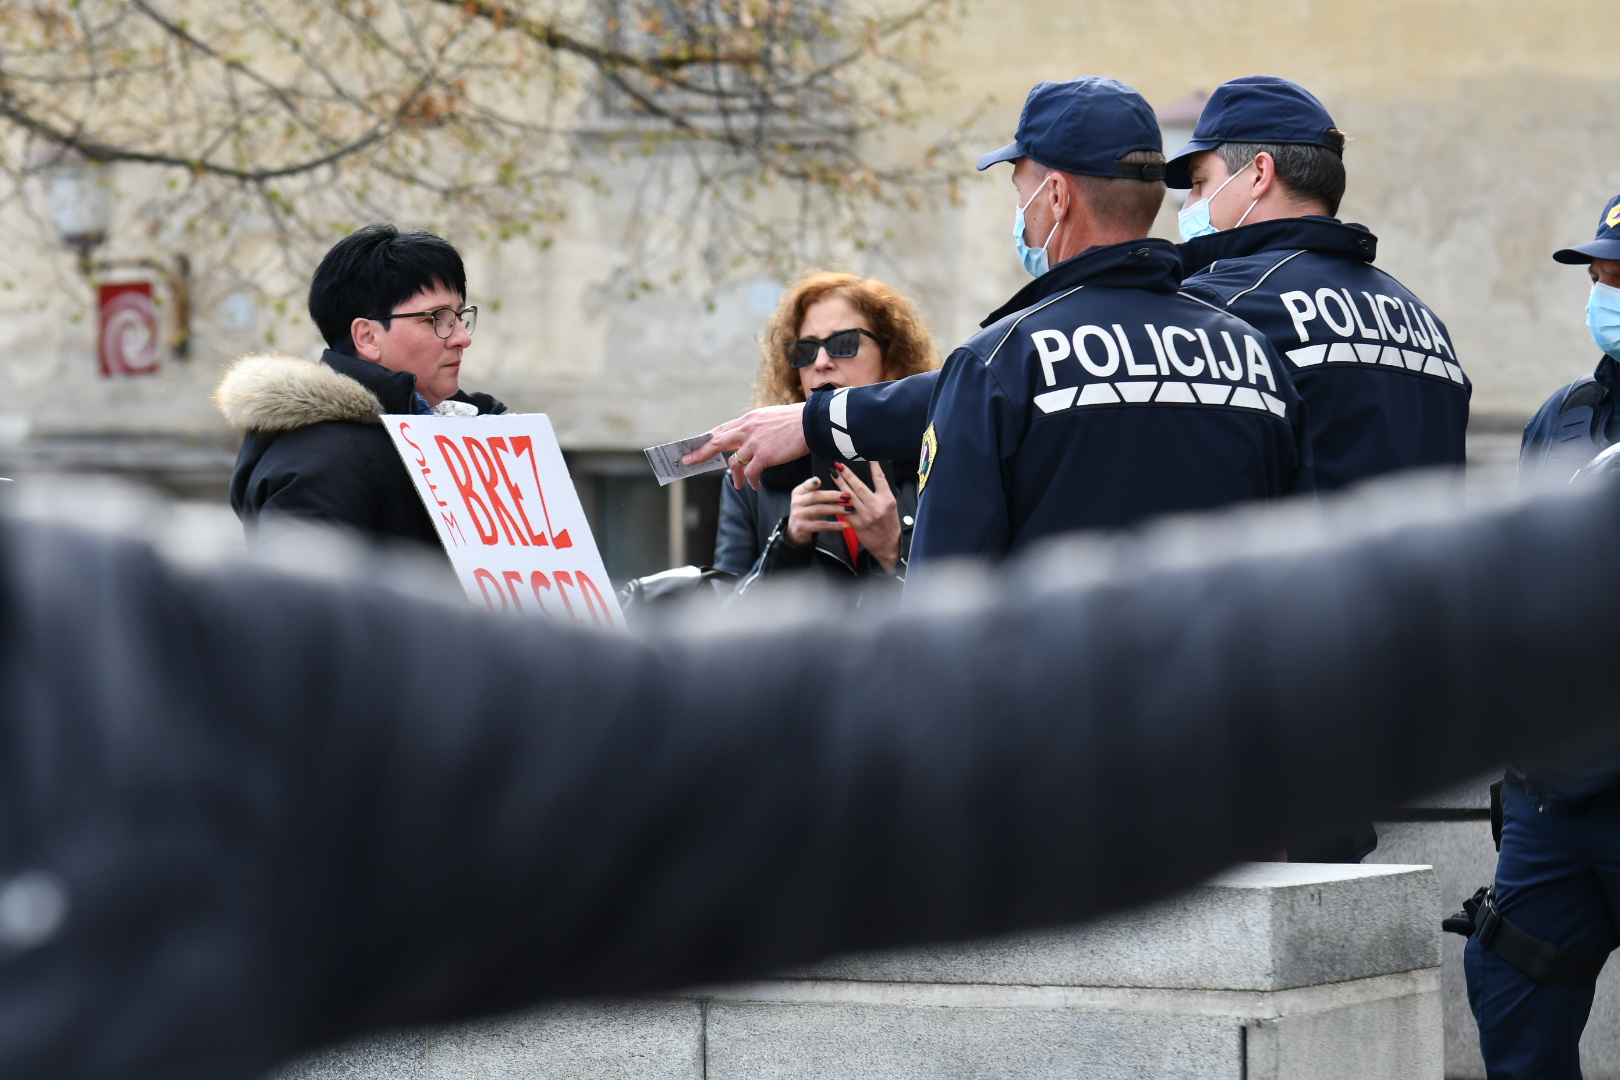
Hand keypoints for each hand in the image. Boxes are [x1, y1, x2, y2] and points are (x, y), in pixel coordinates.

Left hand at [681, 403, 808, 489]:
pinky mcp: (764, 456)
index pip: (722, 429)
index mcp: (749, 419)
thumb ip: (758, 427)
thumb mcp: (771, 418)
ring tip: (737, 486)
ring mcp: (754, 443)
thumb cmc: (797, 421)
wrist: (813, 422)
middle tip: (687, 462)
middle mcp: (747, 429)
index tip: (698, 445)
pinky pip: (750, 473)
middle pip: (715, 443)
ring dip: (733, 476)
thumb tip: (752, 439)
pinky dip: (750, 482)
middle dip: (699, 453)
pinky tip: (755, 486)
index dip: (708, 438)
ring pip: (733, 463)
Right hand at [786, 476, 852, 547]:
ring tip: (849, 509)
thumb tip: (836, 479)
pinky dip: (835, 525)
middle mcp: (796, 502)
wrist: (797, 530)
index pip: (806, 486)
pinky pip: (822, 525)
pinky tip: (845, 524)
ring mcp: (799, 515)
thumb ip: (817, 490)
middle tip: (847, 496)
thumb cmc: (807, 511)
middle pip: (815, 497)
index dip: (812, 483)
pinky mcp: (803, 527)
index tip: (820, 480)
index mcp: (798, 492)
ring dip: (836, 509)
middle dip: (833, 496)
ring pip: (820, 510)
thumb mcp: (808, 499)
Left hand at [832, 461, 900, 572]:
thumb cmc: (889, 524)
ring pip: (849, 497)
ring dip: (840, 484)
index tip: (867, 457)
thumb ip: (880, 493)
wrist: (888, 545)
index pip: (879, 479)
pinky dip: (838, 502)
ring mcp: (866, 515)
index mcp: (887, 500)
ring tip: (833, 475)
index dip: (874, 466)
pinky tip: (831, 494)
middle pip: (859, 486)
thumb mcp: (890, 506)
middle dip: (847, 474)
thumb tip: (870, 478)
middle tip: (838, 465)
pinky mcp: (857, 524)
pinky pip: (844, 511)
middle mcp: (876, 506)